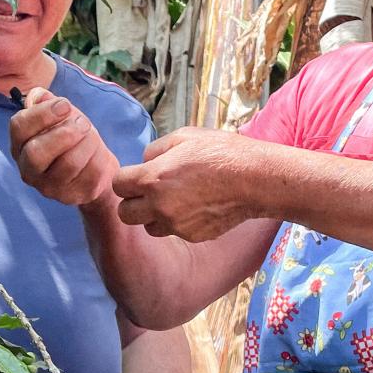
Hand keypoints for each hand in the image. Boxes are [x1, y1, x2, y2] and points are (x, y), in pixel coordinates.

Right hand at [9, 87, 119, 207]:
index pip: (19, 127)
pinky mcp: (73, 196)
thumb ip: (46, 102)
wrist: (95, 167)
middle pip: (37, 153)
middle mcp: (28, 171)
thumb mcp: (59, 115)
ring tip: (91, 134)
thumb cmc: (72, 137)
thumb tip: (37, 95)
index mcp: (20, 146)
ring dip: (87, 142)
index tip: (65, 105)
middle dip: (64, 133)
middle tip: (83, 123)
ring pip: (69, 163)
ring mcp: (49, 188)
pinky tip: (97, 153)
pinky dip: (99, 156)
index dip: (43, 113)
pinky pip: (90, 173)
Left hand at [111, 127, 262, 240]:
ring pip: (148, 227)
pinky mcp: (193, 236)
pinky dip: (178, 222)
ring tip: (174, 200)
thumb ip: (155, 150)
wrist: (254, 179)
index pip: (117, 185)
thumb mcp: (184, 136)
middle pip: (124, 214)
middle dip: (133, 202)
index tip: (137, 176)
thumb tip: (144, 162)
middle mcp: (159, 206)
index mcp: (152, 179)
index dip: (126, 179)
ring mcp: (176, 225)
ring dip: (154, 216)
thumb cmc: (220, 152)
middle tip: (148, 192)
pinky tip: (196, 206)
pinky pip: (174, 232)